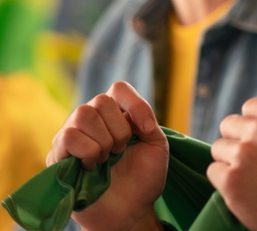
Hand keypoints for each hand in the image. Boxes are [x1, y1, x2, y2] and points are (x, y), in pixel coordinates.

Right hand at [47, 81, 166, 230]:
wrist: (129, 210)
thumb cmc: (143, 178)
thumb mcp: (156, 146)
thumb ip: (148, 122)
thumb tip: (134, 115)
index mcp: (116, 114)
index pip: (119, 88)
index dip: (135, 104)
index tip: (146, 129)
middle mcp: (91, 120)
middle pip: (101, 101)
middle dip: (119, 130)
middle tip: (121, 150)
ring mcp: (72, 135)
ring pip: (82, 115)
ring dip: (103, 141)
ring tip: (106, 159)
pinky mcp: (57, 155)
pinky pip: (68, 136)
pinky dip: (87, 151)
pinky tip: (91, 167)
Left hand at [208, 61, 256, 230]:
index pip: (249, 109)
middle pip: (230, 125)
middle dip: (240, 142)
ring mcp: (245, 155)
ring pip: (219, 149)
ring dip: (232, 162)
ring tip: (256, 177)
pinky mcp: (231, 180)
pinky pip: (214, 171)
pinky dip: (226, 183)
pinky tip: (248, 189)